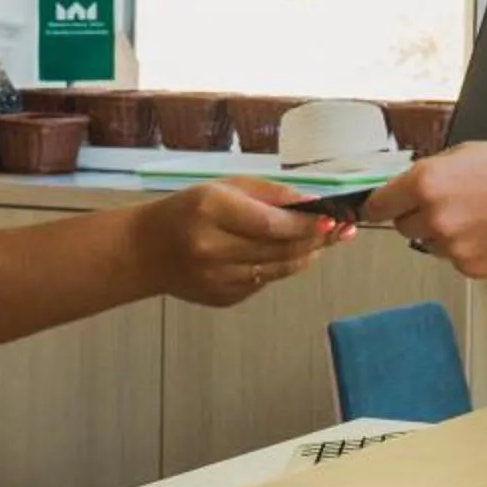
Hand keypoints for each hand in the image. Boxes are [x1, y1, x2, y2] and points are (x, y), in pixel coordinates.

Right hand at [141, 177, 344, 306]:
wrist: (146, 250)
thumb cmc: (188, 210)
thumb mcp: (224, 188)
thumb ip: (270, 194)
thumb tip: (314, 204)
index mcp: (211, 211)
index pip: (273, 224)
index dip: (308, 224)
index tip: (334, 217)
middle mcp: (212, 248)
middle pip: (281, 250)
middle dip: (316, 239)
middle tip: (340, 230)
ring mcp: (217, 279)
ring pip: (278, 270)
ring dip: (305, 256)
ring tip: (322, 241)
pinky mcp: (222, 298)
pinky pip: (264, 282)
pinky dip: (279, 268)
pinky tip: (285, 254)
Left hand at [362, 141, 486, 278]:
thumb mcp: (472, 152)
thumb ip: (436, 171)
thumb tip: (414, 185)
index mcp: (427, 182)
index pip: (379, 203)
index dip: (382, 205)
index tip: (381, 207)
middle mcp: (434, 217)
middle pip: (404, 227)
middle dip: (420, 217)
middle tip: (452, 206)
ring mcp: (453, 247)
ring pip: (433, 245)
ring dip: (447, 235)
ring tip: (483, 218)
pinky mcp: (472, 268)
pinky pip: (458, 260)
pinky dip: (470, 250)